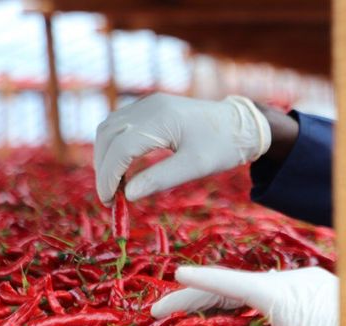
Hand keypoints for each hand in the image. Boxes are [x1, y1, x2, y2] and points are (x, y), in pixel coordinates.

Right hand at [94, 93, 270, 204]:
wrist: (242, 124)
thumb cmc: (223, 146)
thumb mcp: (196, 166)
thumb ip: (161, 179)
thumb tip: (129, 195)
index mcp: (160, 118)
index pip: (119, 147)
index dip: (108, 176)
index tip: (109, 201)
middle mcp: (149, 106)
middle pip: (107, 135)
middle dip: (103, 168)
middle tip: (110, 197)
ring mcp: (148, 104)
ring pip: (109, 128)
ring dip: (106, 156)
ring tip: (115, 185)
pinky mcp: (151, 108)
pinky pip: (121, 125)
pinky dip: (115, 146)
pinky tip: (123, 168)